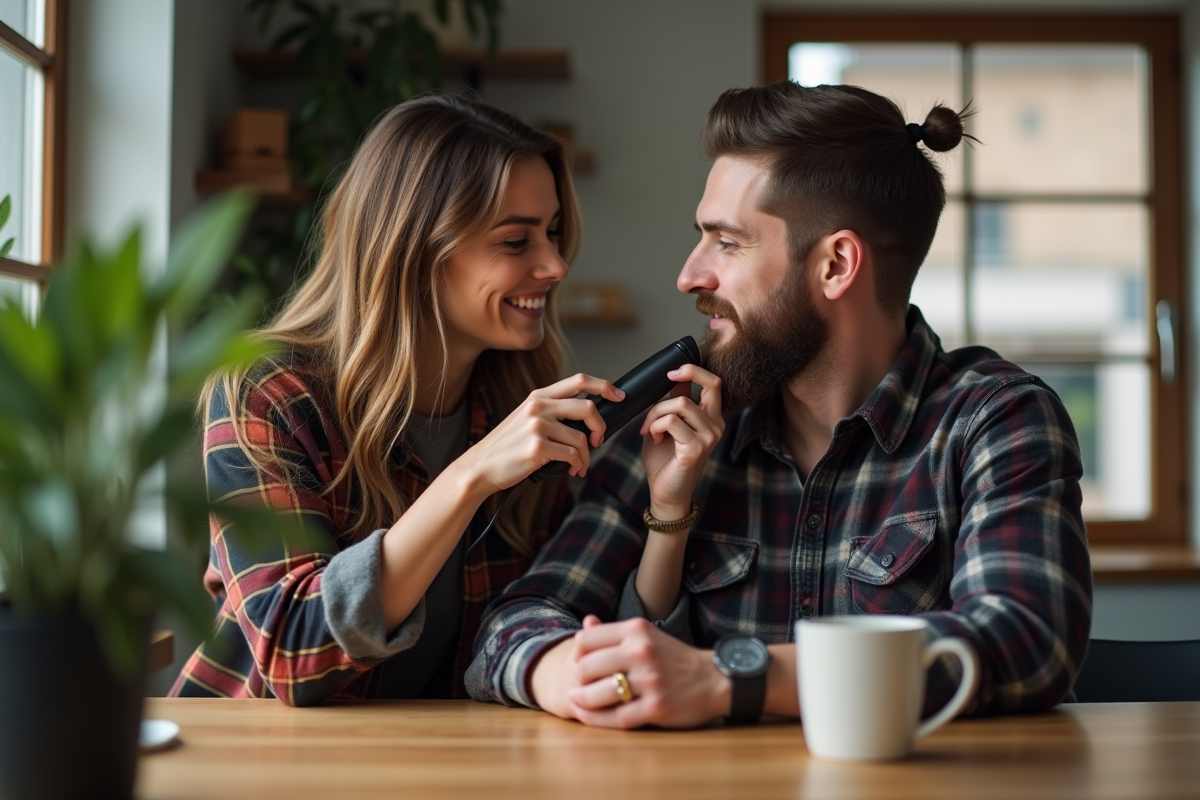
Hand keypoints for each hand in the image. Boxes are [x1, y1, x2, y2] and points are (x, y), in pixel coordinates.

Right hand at [459, 373, 623, 494]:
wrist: (480, 467)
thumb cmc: (507, 446)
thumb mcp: (526, 418)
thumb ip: (552, 411)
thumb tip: (586, 415)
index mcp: (538, 396)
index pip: (579, 380)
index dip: (604, 386)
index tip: (619, 395)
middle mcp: (539, 406)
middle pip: (588, 407)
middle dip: (601, 427)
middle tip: (597, 441)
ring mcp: (537, 426)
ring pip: (581, 438)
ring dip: (586, 456)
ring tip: (579, 465)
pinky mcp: (537, 447)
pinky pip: (572, 455)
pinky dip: (577, 465)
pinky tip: (571, 470)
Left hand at [564, 615, 728, 728]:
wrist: (714, 679)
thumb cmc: (674, 658)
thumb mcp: (647, 636)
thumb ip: (615, 632)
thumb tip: (586, 621)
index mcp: (637, 630)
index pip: (586, 639)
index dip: (577, 653)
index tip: (579, 663)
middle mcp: (642, 652)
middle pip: (586, 667)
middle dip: (577, 679)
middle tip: (577, 686)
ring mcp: (650, 680)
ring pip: (597, 694)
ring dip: (582, 701)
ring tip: (577, 702)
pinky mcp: (657, 707)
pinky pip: (615, 717)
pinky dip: (596, 719)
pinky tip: (589, 716)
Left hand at [639, 364, 723, 519]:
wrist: (665, 493)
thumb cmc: (665, 461)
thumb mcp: (668, 426)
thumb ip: (675, 404)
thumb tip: (676, 380)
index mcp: (711, 419)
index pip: (714, 383)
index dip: (693, 370)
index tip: (672, 373)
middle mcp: (715, 426)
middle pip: (701, 388)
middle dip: (670, 392)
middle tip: (654, 408)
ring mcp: (708, 438)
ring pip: (679, 405)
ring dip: (656, 415)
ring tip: (650, 430)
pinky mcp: (695, 449)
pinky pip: (671, 422)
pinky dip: (654, 426)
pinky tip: (653, 438)